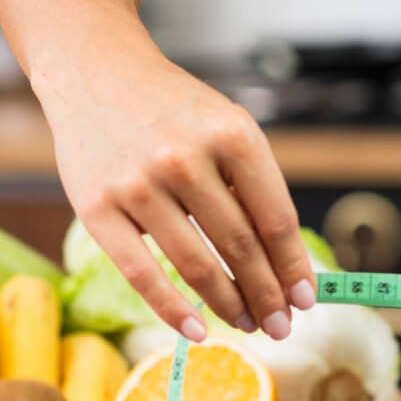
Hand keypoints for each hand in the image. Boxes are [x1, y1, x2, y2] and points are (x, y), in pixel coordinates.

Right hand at [34, 35, 315, 342]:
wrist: (95, 71)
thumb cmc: (173, 110)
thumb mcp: (226, 126)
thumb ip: (254, 187)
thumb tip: (286, 267)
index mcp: (232, 133)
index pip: (275, 218)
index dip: (293, 266)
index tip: (306, 299)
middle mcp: (185, 157)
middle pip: (240, 246)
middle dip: (267, 295)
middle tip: (281, 325)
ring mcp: (137, 184)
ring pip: (196, 264)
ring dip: (228, 304)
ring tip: (247, 324)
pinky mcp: (96, 208)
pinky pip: (141, 274)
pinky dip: (172, 309)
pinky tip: (195, 330)